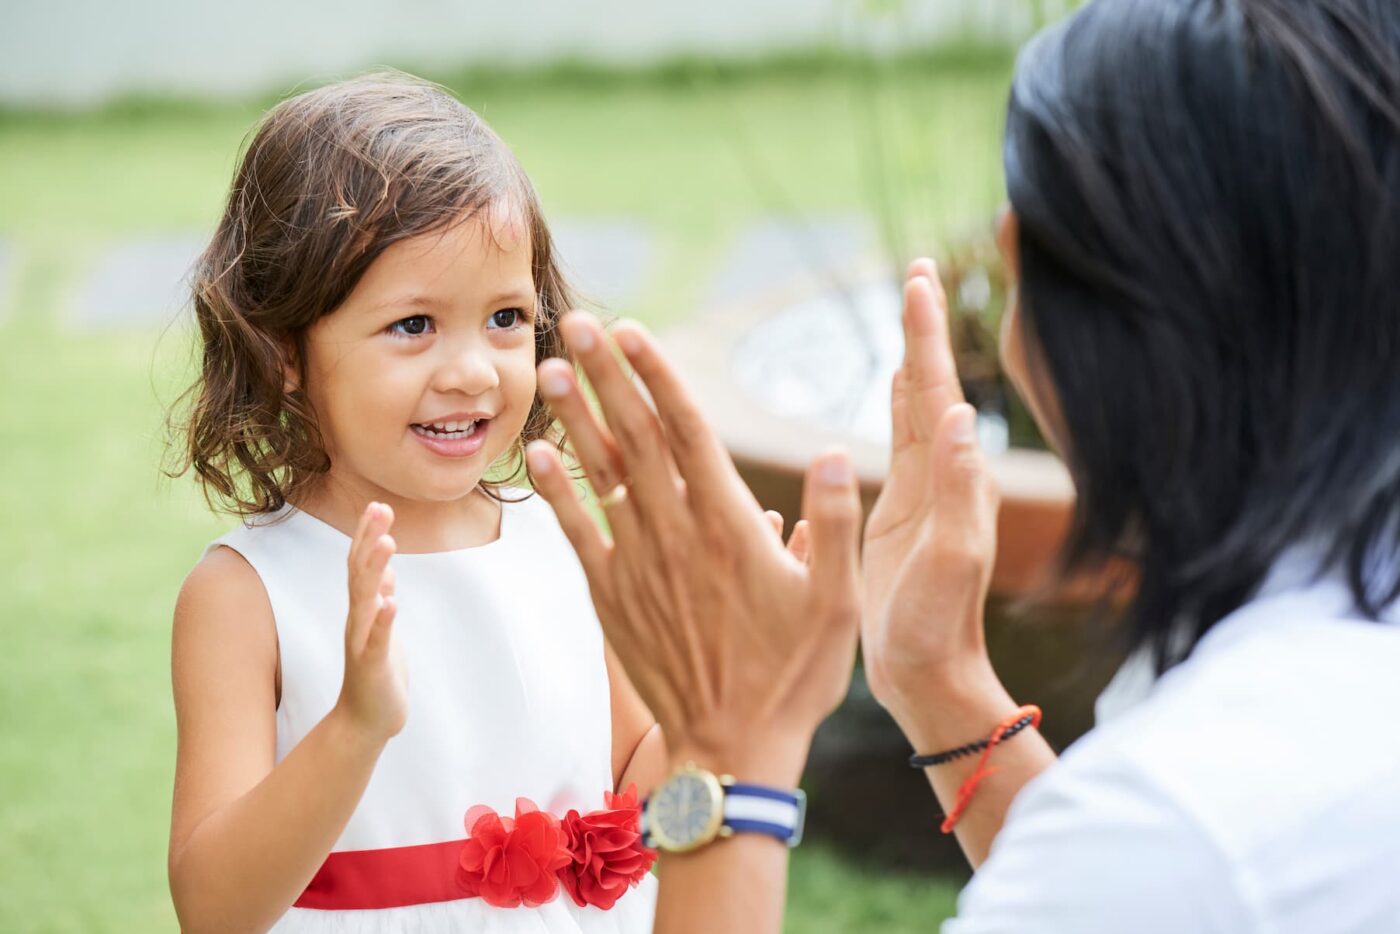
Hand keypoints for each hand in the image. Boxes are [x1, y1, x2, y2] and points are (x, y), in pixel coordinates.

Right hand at [335, 502, 407, 742]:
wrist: (367, 721)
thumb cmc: (377, 672)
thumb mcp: (381, 628)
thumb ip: (379, 597)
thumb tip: (383, 568)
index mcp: (362, 610)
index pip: (360, 565)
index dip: (367, 535)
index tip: (378, 505)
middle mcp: (357, 621)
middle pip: (359, 573)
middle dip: (369, 540)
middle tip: (380, 508)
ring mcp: (362, 642)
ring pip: (365, 601)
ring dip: (374, 570)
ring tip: (387, 543)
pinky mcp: (372, 665)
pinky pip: (377, 640)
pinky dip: (383, 621)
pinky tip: (391, 602)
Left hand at [527, 312, 862, 786]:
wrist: (732, 748)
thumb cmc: (792, 677)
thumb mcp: (838, 603)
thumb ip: (835, 525)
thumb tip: (832, 454)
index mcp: (729, 524)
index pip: (686, 431)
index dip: (657, 376)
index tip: (632, 330)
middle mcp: (675, 533)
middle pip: (634, 437)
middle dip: (606, 375)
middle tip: (579, 322)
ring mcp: (638, 564)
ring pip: (600, 475)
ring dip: (574, 418)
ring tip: (549, 369)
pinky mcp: (612, 597)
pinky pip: (576, 534)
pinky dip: (556, 493)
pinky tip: (536, 456)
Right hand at [861, 260, 1006, 732]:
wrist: (928, 674)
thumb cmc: (936, 628)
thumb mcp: (950, 562)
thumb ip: (956, 493)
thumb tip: (958, 416)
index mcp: (955, 482)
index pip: (938, 391)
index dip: (926, 336)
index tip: (917, 281)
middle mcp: (945, 477)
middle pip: (931, 384)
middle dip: (923, 329)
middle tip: (917, 272)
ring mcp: (925, 491)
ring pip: (917, 405)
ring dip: (914, 353)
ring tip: (909, 308)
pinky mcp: (901, 509)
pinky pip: (899, 438)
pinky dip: (897, 399)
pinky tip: (896, 382)